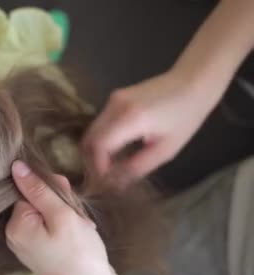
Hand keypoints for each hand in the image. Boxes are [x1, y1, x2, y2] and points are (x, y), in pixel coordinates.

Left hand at [6, 161, 111, 274]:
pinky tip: (79, 237)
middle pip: (35, 202)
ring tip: (82, 230)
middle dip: (61, 205)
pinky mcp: (38, 253)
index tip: (68, 201)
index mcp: (14, 226)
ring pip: (45, 215)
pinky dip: (65, 229)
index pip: (27, 190)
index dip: (51, 191)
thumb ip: (39, 190)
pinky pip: (49, 230)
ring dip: (67, 217)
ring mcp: (25, 246)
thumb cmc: (80, 254)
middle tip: (79, 220)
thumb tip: (16, 166)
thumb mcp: (62, 215)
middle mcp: (13, 236)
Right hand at [82, 70, 217, 184]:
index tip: (104, 183)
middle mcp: (115, 106)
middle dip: (92, 161)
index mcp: (130, 118)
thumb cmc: (186, 117)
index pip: (98, 146)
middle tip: (104, 178)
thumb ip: (137, 168)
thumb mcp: (165, 150)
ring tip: (110, 167)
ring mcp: (112, 100)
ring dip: (96, 152)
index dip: (97, 167)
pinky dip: (101, 140)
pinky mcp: (114, 98)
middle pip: (89, 139)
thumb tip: (115, 184)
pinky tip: (115, 151)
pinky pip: (99, 124)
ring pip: (91, 132)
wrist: (193, 81)